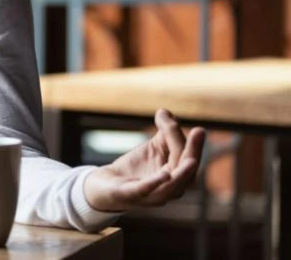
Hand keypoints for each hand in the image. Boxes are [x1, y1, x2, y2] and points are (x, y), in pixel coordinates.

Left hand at [83, 108, 205, 212]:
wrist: (108, 185)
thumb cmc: (137, 168)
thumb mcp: (153, 148)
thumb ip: (165, 134)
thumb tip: (167, 112)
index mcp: (178, 176)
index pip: (187, 157)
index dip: (182, 137)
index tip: (170, 115)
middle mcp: (171, 190)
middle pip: (186, 171)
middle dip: (193, 151)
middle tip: (199, 131)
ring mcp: (153, 196)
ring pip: (173, 186)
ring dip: (183, 173)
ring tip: (192, 160)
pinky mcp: (132, 196)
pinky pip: (146, 191)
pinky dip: (156, 183)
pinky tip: (165, 174)